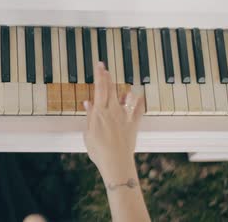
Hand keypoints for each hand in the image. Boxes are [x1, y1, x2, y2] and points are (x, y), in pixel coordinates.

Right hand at [83, 62, 143, 181]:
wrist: (116, 162)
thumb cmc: (99, 150)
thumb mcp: (88, 133)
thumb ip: (90, 116)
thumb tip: (88, 103)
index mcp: (100, 112)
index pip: (99, 88)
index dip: (99, 75)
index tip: (99, 65)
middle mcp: (113, 111)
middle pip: (110, 89)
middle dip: (107, 77)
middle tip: (105, 68)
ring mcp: (124, 117)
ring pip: (123, 97)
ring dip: (120, 88)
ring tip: (117, 82)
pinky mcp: (133, 124)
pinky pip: (137, 111)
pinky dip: (138, 103)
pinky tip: (139, 97)